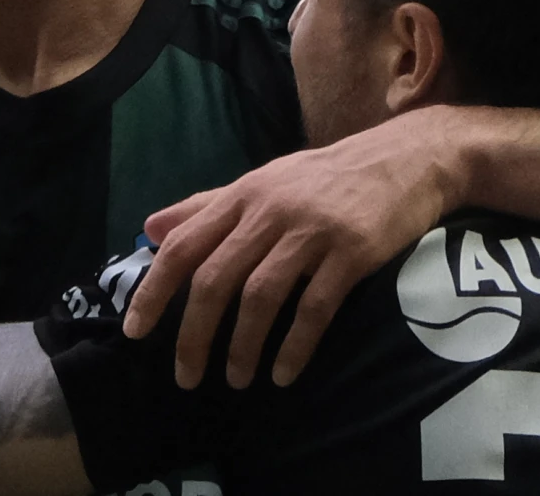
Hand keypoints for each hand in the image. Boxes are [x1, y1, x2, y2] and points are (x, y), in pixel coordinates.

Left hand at [122, 107, 469, 388]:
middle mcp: (270, 211)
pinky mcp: (352, 253)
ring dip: (243, 347)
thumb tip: (149, 229)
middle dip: (194, 335)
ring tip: (236, 380)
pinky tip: (283, 374)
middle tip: (186, 376)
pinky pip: (315, 308)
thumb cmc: (325, 178)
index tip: (135, 332)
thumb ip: (204, 207)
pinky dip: (294, 347)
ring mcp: (312, 232)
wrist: (403, 160)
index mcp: (242, 195)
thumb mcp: (261, 182)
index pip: (185, 245)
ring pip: (261, 297)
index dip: (155, 289)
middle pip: (216, 279)